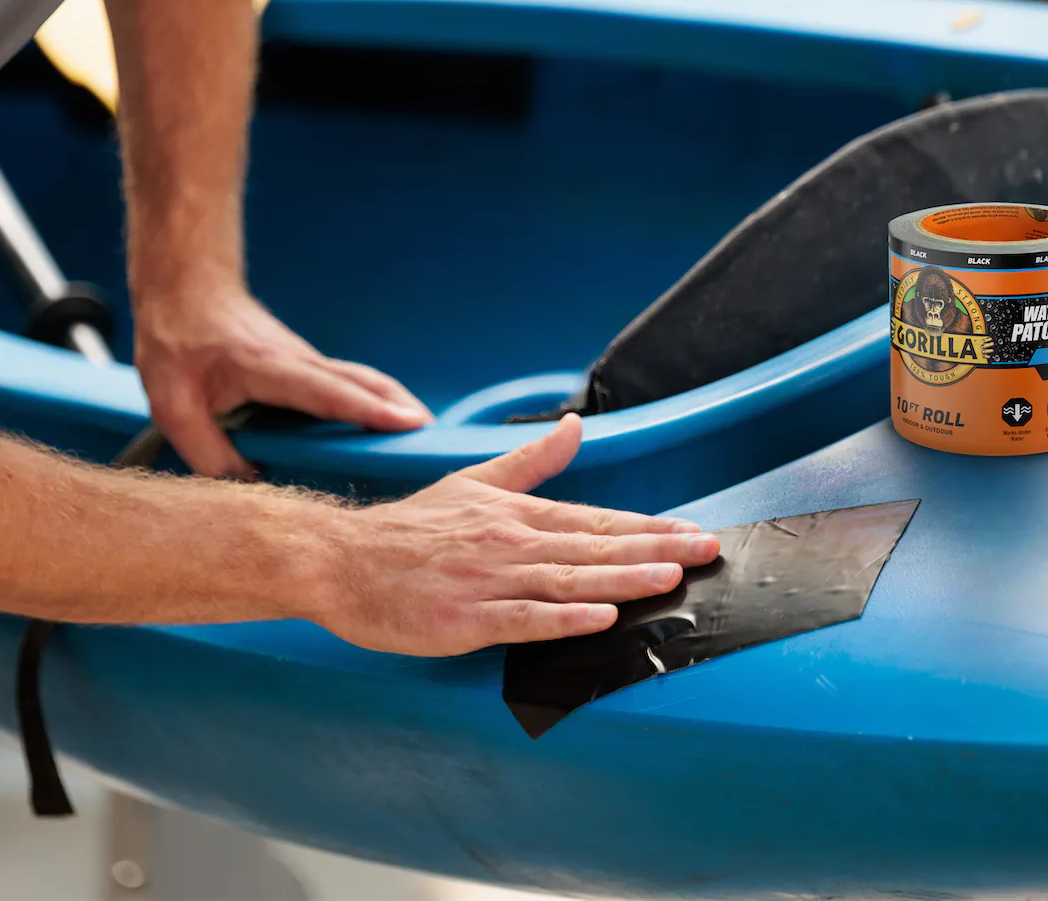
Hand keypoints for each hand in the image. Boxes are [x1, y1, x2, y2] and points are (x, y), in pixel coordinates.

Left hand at [136, 283, 431, 478]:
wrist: (185, 291)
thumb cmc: (177, 341)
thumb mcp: (171, 403)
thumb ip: (206, 451)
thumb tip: (249, 489)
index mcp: (269, 368)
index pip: (327, 392)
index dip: (368, 410)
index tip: (409, 423)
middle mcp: (300, 362)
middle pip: (364, 382)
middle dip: (401, 409)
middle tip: (435, 442)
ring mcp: (307, 362)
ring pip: (363, 381)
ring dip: (395, 405)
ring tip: (423, 441)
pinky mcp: (307, 369)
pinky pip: (350, 386)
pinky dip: (377, 403)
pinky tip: (387, 428)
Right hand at [313, 415, 720, 655]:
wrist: (342, 560)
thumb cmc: (409, 530)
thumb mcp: (472, 483)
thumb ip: (531, 460)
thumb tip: (575, 427)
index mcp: (516, 514)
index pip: (595, 520)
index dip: (648, 527)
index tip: (694, 532)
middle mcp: (509, 543)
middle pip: (593, 547)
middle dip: (655, 549)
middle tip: (705, 553)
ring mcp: (488, 581)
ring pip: (568, 579)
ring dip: (622, 578)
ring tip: (668, 578)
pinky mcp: (465, 618)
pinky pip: (522, 619)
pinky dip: (563, 619)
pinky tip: (598, 618)